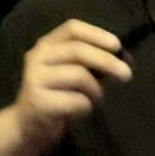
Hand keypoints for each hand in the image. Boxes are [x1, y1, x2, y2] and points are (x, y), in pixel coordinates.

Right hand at [14, 19, 131, 150]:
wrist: (28, 127)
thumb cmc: (58, 96)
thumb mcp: (74, 75)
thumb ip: (94, 65)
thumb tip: (123, 60)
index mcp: (47, 45)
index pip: (72, 28)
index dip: (96, 34)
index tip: (116, 45)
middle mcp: (37, 57)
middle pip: (78, 50)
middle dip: (106, 61)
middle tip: (126, 75)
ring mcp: (35, 79)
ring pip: (80, 76)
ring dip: (96, 90)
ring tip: (95, 99)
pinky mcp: (38, 102)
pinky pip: (76, 100)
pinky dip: (87, 107)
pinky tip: (81, 111)